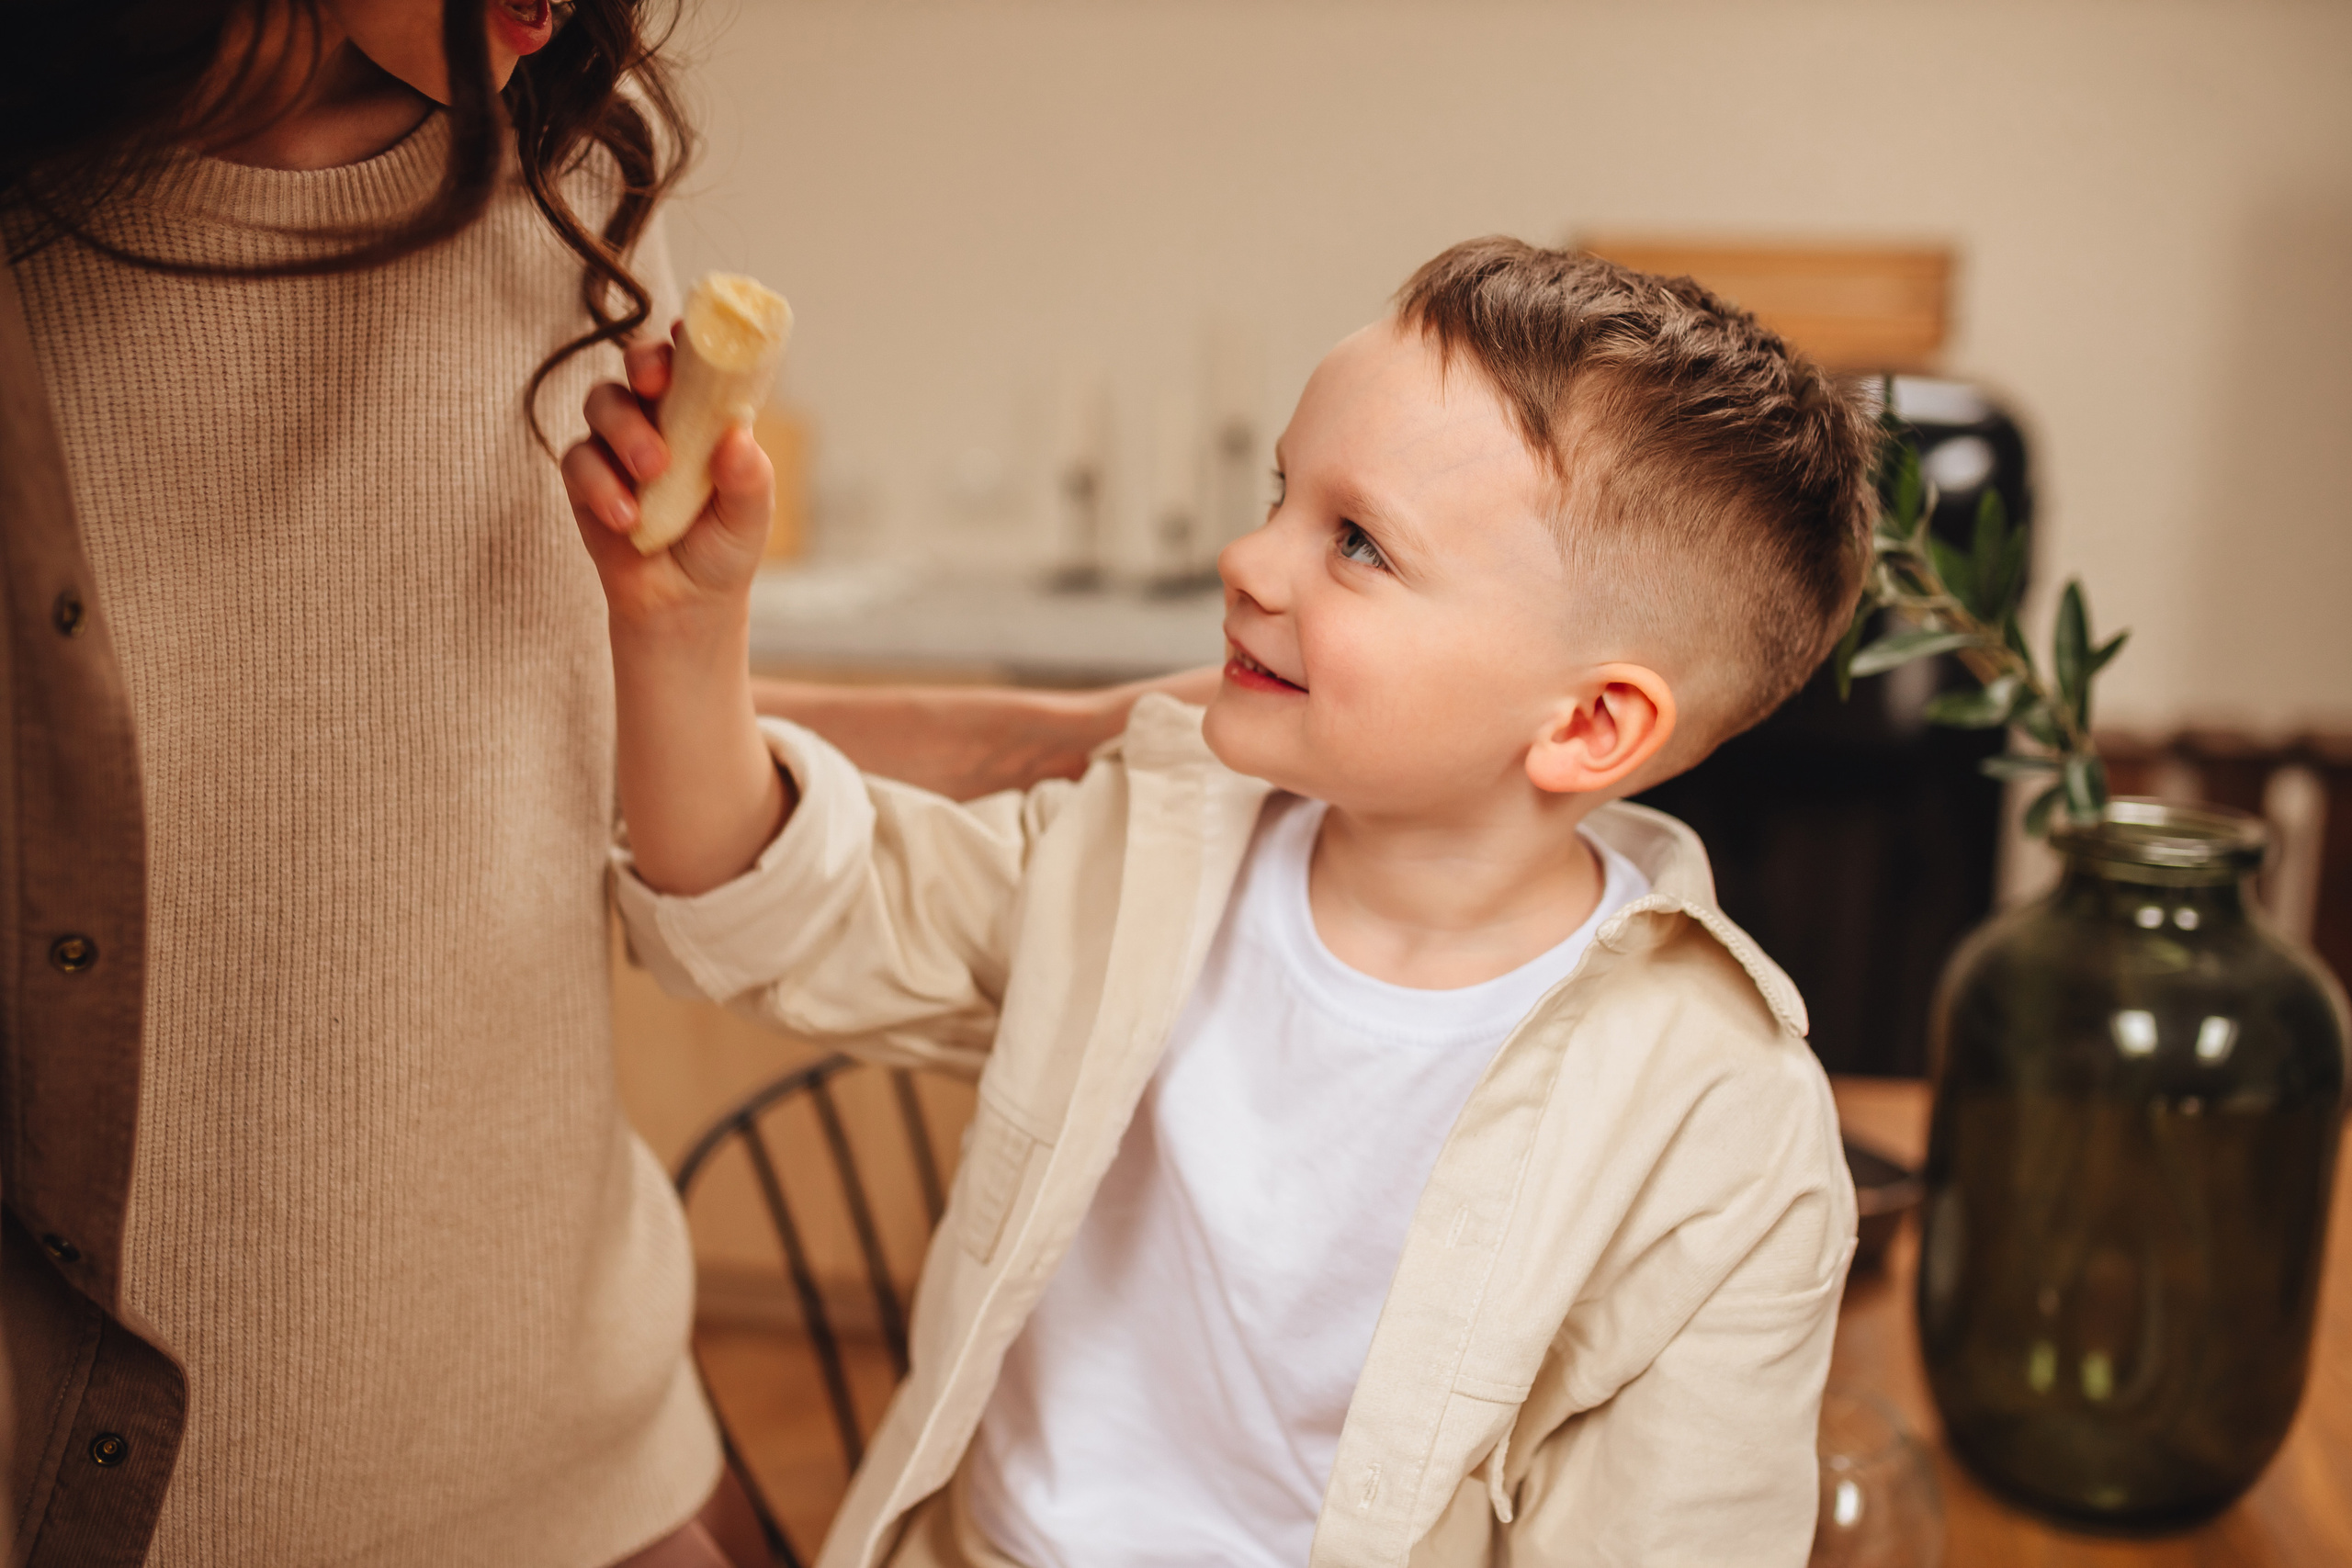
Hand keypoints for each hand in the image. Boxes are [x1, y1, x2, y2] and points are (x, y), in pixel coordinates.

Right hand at [563, 327, 775, 632]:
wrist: (684, 605)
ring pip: (603, 402)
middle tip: (655, 385)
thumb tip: (737, 436)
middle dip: (645, 363)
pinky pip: (579, 460)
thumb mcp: (749, 517)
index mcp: (704, 413)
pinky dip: (601, 485)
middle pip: (640, 363)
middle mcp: (659, 416)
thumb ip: (748, 479)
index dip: (692, 337)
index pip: (696, 361)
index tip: (690, 331)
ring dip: (625, 429)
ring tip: (652, 472)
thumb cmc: (722, 548)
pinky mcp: (585, 477)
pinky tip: (627, 518)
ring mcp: (617, 443)